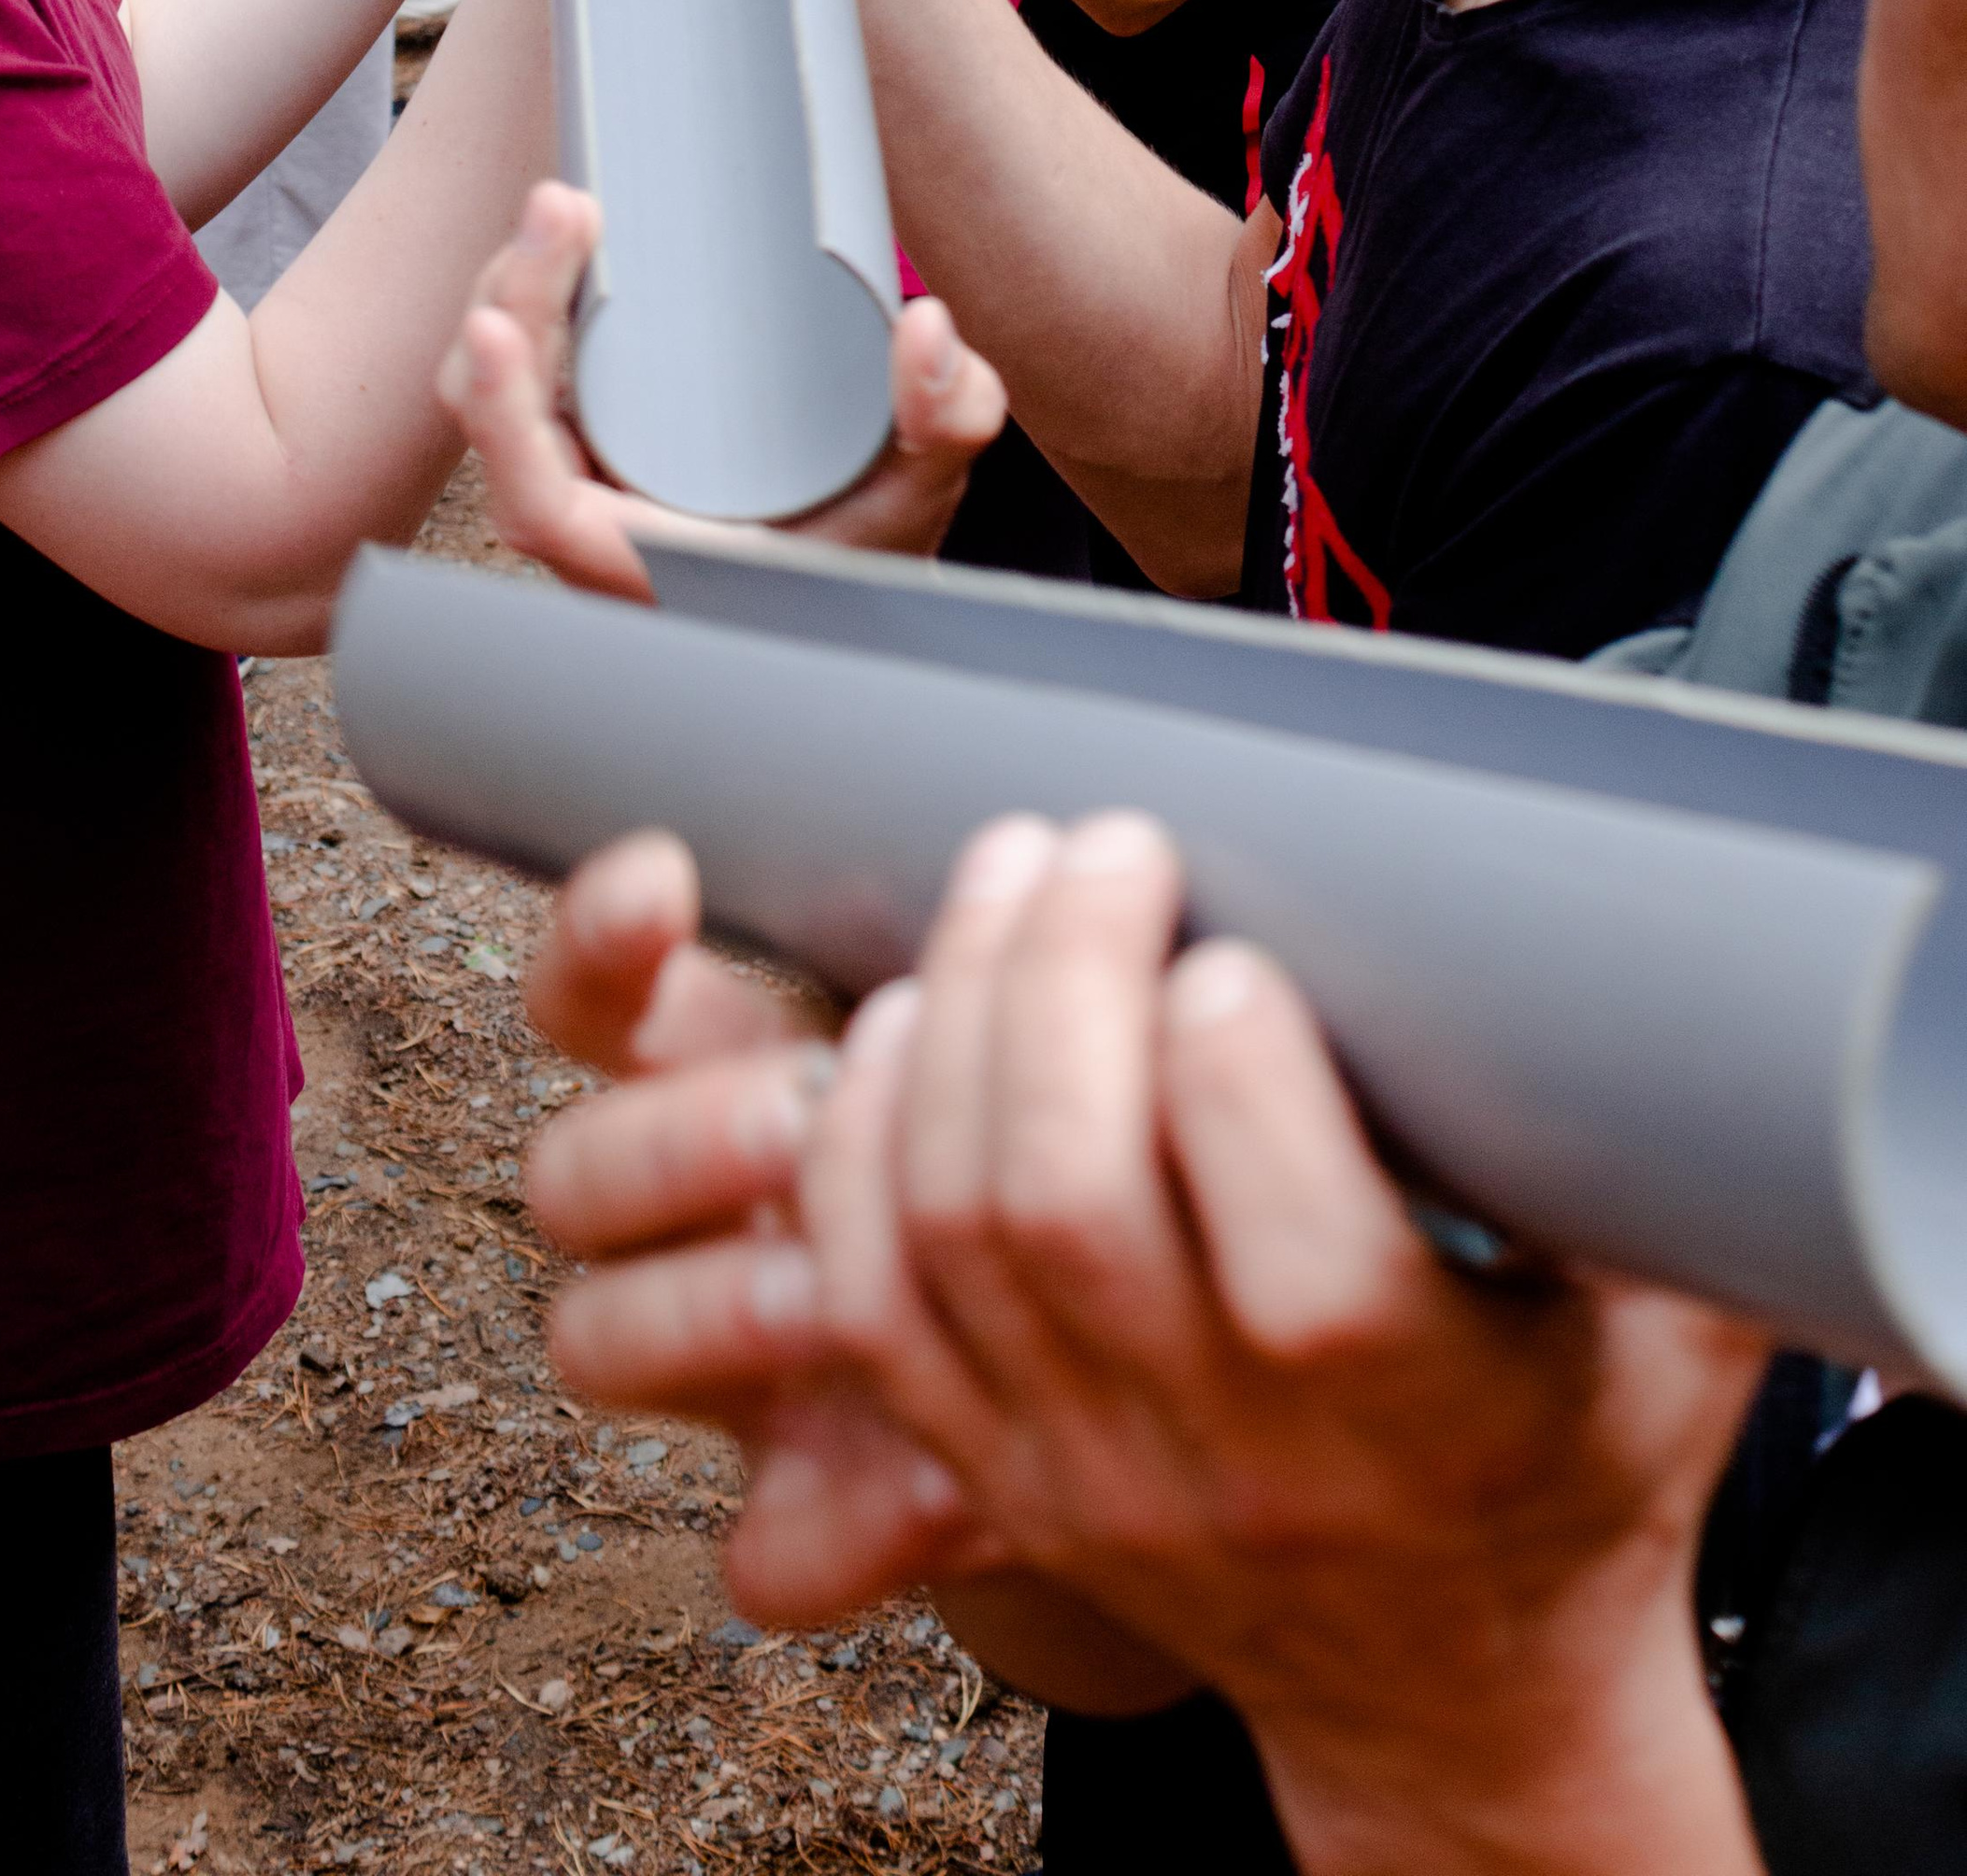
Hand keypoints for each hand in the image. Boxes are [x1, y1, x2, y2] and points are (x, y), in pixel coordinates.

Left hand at [436, 178, 1004, 594]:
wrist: (850, 582)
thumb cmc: (866, 555)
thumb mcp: (924, 489)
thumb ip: (949, 415)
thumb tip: (924, 328)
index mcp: (647, 562)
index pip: (536, 506)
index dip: (500, 416)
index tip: (498, 324)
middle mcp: (594, 531)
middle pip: (499, 424)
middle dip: (513, 303)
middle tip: (564, 207)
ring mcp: (582, 483)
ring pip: (496, 394)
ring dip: (512, 294)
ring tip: (564, 208)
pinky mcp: (587, 441)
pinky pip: (522, 380)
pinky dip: (526, 306)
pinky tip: (555, 236)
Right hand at [519, 832, 1121, 1650]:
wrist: (1156, 1361)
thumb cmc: (1080, 1139)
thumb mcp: (1034, 1041)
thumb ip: (1025, 970)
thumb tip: (1080, 857)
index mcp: (728, 1069)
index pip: (596, 991)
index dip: (597, 941)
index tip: (662, 881)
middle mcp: (696, 1216)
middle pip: (568, 1171)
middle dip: (670, 1139)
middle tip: (800, 1114)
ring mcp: (729, 1370)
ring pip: (593, 1337)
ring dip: (706, 1305)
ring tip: (829, 1294)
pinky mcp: (804, 1515)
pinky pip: (757, 1553)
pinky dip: (839, 1520)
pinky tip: (943, 1486)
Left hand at [786, 817, 1770, 1868]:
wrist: (1460, 1703)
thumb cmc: (1583, 1470)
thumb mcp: (1679, 1336)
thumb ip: (1687, 1172)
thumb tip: (1684, 956)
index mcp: (1422, 1433)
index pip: (1298, 1274)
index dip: (1237, 1081)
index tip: (1235, 943)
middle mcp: (1228, 1466)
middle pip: (1067, 1210)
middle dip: (1061, 984)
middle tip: (1103, 840)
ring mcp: (1083, 1476)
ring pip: (943, 1232)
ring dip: (954, 1020)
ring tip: (1009, 874)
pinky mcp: (992, 1473)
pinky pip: (865, 1304)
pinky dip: (856, 1145)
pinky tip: (899, 1021)